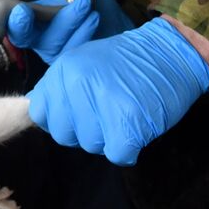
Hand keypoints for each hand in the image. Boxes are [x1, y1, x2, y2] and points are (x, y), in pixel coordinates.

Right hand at [0, 0, 134, 63]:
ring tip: (82, 3)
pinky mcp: (75, 59)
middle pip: (21, 35)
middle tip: (21, 11)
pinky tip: (91, 16)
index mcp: (31, 20)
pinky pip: (75, 46)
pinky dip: (83, 29)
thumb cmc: (92, 3)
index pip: (4, 22)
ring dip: (66, 20)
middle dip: (19, 24)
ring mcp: (56, 49)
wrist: (121, 25)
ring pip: (53, 39)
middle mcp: (39, 36)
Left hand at [28, 18, 208, 166]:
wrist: (171, 53)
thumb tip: (37, 111)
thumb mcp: (84, 62)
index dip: (60, 118)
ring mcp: (104, 104)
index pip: (41, 113)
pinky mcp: (128, 124)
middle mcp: (79, 85)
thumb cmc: (128, 62)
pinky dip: (128, 149)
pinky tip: (136, 128)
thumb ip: (59, 88)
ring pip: (90, 145)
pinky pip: (117, 154)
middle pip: (64, 135)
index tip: (79, 111)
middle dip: (84, 131)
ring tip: (124, 114)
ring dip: (108, 138)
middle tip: (106, 113)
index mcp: (65, 70)